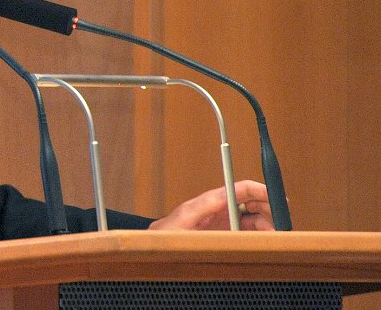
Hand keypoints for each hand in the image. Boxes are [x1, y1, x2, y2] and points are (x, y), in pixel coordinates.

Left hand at [149, 180, 274, 230]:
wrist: (156, 249)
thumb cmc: (166, 233)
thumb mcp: (184, 217)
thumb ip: (204, 205)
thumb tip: (225, 194)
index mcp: (211, 201)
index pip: (240, 188)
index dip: (259, 189)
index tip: (276, 196)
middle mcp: (219, 210)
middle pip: (251, 202)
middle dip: (268, 208)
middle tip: (280, 222)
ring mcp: (222, 223)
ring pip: (253, 219)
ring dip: (265, 224)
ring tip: (272, 235)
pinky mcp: (224, 236)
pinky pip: (247, 232)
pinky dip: (258, 235)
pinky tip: (263, 242)